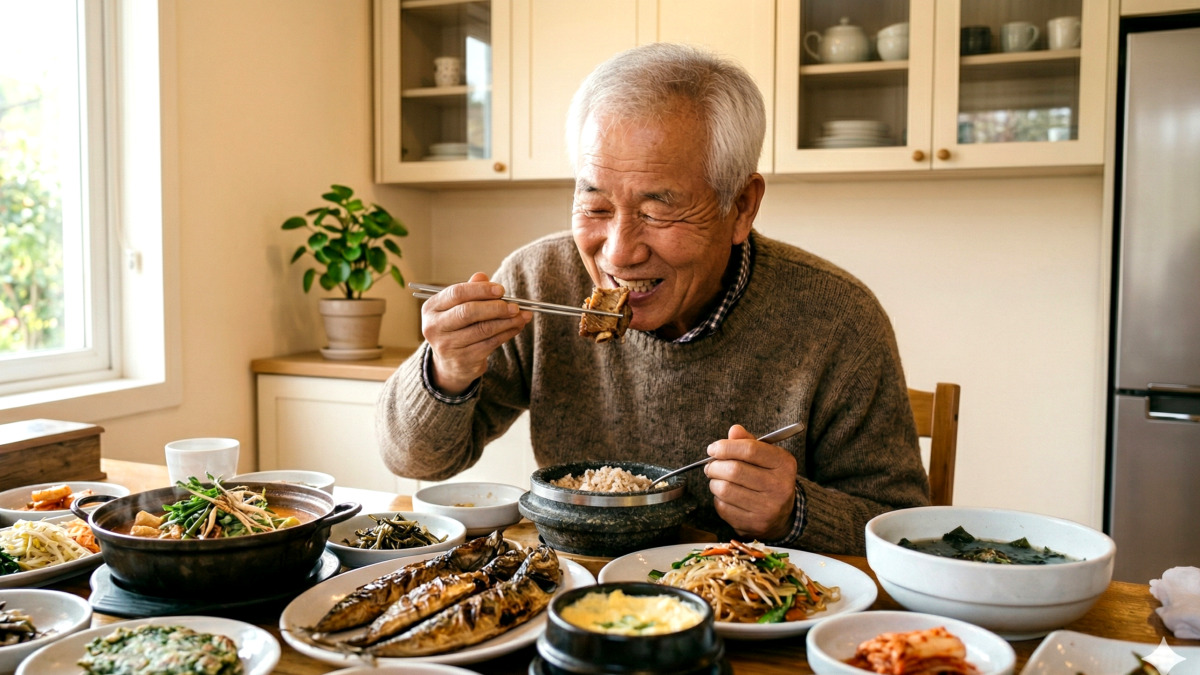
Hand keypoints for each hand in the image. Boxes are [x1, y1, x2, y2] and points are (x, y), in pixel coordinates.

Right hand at [421, 272, 531, 395]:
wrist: (451, 363)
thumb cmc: (457, 328)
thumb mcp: (458, 307)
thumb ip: (470, 291)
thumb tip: (482, 276)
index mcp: (431, 308)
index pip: (456, 293)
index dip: (481, 290)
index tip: (501, 290)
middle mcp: (434, 327)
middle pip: (468, 312)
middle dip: (496, 307)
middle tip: (515, 306)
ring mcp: (447, 345)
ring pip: (483, 329)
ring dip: (507, 321)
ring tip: (522, 316)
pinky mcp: (463, 359)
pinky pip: (490, 343)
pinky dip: (507, 333)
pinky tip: (516, 327)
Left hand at [704, 424, 797, 540]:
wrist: (782, 514)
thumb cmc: (769, 478)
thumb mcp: (766, 457)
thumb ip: (749, 442)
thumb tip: (734, 430)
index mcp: (784, 464)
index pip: (750, 449)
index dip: (726, 447)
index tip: (713, 448)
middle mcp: (779, 486)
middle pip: (734, 470)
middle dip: (715, 466)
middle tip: (710, 466)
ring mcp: (768, 508)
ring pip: (725, 489)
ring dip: (714, 482)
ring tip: (717, 479)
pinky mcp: (754, 524)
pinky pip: (723, 507)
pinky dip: (718, 499)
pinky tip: (725, 496)